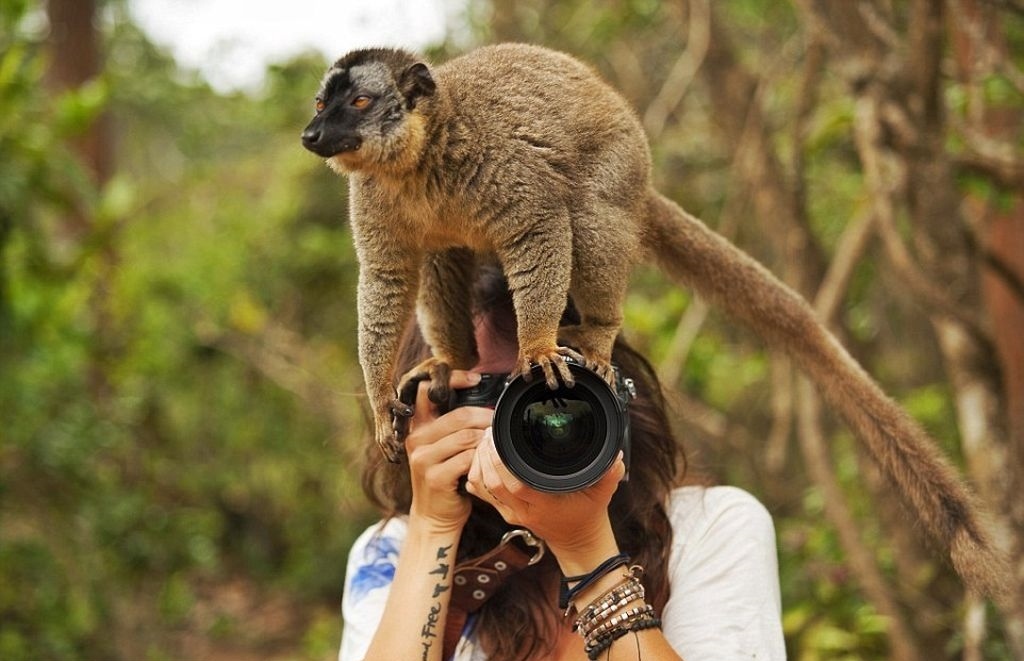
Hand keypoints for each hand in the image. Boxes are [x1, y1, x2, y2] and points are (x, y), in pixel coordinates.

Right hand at [405, 370, 493, 533]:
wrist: (434, 516)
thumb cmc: (446, 477)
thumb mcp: (442, 447)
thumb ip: (453, 425)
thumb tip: (485, 400)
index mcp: (417, 427)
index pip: (427, 391)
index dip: (452, 379)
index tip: (476, 379)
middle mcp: (415, 439)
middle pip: (459, 415)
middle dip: (485, 417)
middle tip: (499, 422)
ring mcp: (423, 458)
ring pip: (466, 436)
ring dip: (487, 439)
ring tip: (497, 443)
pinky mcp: (434, 477)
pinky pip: (467, 458)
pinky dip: (483, 458)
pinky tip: (488, 461)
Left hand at [465, 431, 625, 567]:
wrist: (576, 540)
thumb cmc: (587, 514)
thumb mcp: (602, 494)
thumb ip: (609, 474)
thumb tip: (616, 456)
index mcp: (543, 505)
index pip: (515, 485)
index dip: (502, 463)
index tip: (499, 438)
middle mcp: (523, 510)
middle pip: (492, 484)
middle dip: (485, 455)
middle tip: (489, 432)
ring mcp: (511, 512)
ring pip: (482, 487)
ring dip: (478, 462)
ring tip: (485, 439)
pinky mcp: (504, 511)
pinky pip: (481, 492)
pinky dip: (476, 472)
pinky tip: (482, 454)